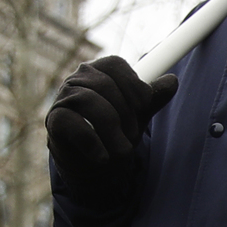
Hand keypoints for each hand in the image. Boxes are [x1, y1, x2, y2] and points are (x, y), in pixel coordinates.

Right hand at [46, 56, 176, 206]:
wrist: (92, 161)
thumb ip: (151, 98)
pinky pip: (73, 124)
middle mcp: (78, 78)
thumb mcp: (137, 115)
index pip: (116, 65)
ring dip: (112, 131)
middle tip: (132, 136)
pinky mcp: (54, 120)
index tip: (144, 108)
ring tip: (121, 151)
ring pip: (90, 102)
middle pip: (105, 85)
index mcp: (99, 70)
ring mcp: (63, 98)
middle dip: (126, 114)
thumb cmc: (113, 131)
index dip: (134, 86)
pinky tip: (103, 157)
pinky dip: (93, 142)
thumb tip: (172, 81)